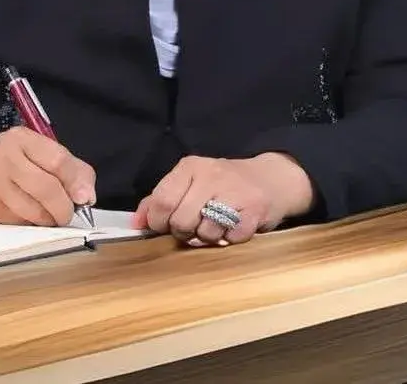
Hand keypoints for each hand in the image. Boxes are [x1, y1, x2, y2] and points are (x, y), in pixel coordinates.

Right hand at [0, 127, 95, 226]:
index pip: (57, 160)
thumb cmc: (14, 162)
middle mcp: (6, 159)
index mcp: (23, 139)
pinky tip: (32, 217)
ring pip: (33, 211)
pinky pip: (20, 222)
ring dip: (50, 219)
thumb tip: (88, 197)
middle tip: (68, 214)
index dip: (75, 181)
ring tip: (52, 216)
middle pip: (46, 188)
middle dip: (64, 207)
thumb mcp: (39, 152)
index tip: (86, 198)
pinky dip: (33, 225)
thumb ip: (71, 168)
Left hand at [133, 153, 313, 245]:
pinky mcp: (254, 211)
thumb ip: (160, 200)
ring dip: (207, 237)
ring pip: (204, 233)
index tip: (166, 226)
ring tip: (216, 224)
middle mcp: (211, 175)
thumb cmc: (222, 185)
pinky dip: (228, 239)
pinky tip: (233, 227)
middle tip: (195, 225)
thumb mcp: (190, 183)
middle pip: (181, 221)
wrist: (271, 179)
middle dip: (184, 232)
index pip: (161, 200)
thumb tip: (135, 222)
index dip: (159, 222)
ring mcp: (234, 192)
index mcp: (190, 166)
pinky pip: (229, 239)